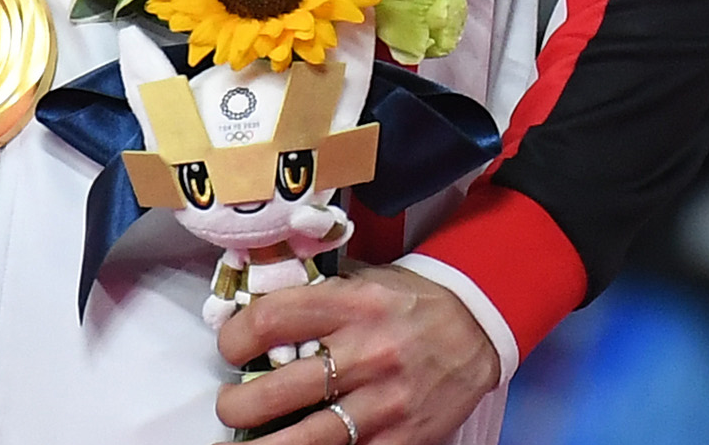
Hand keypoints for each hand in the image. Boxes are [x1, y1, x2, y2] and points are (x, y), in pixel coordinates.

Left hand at [213, 266, 500, 444]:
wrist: (479, 326)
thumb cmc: (412, 302)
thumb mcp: (366, 280)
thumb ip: (317, 293)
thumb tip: (253, 304)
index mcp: (352, 304)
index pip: (271, 320)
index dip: (234, 339)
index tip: (229, 348)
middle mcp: (367, 352)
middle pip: (279, 390)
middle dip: (237, 406)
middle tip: (230, 407)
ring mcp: (385, 401)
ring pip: (307, 439)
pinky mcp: (403, 438)